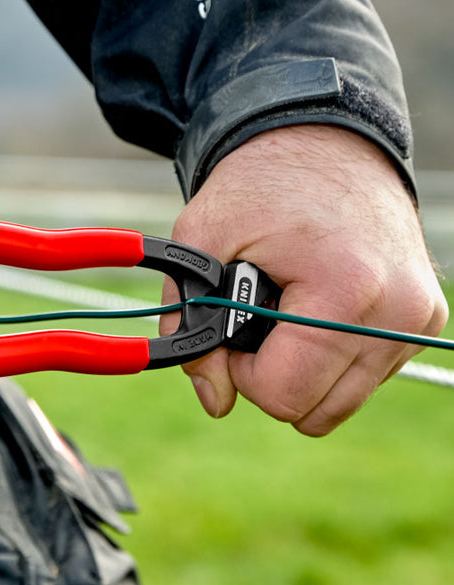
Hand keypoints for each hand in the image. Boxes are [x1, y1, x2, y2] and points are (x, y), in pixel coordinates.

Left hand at [162, 124, 447, 435]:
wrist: (324, 140)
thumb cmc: (259, 187)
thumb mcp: (201, 241)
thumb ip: (191, 326)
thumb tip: (214, 402)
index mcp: (345, 288)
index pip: (284, 395)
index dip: (243, 374)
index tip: (235, 330)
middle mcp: (397, 310)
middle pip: (315, 411)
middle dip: (272, 378)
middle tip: (259, 321)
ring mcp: (418, 315)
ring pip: (341, 402)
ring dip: (302, 373)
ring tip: (289, 312)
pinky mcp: (426, 315)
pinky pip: (365, 375)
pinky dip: (331, 358)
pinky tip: (318, 309)